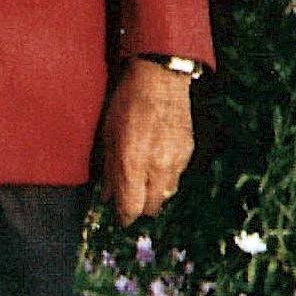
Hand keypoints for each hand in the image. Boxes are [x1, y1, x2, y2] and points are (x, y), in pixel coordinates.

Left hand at [99, 59, 194, 222]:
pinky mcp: (188, 154)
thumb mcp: (109, 135)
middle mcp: (158, 167)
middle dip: (138, 207)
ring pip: (166, 195)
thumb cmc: (127, 103)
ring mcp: (176, 161)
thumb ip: (109, 169)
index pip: (132, 207)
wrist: (161, 80)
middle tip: (127, 200)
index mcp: (133, 162)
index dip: (124, 215)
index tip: (119, 215)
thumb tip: (107, 196)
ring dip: (153, 194)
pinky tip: (155, 164)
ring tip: (140, 181)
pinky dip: (165, 178)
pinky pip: (176, 178)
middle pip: (151, 207)